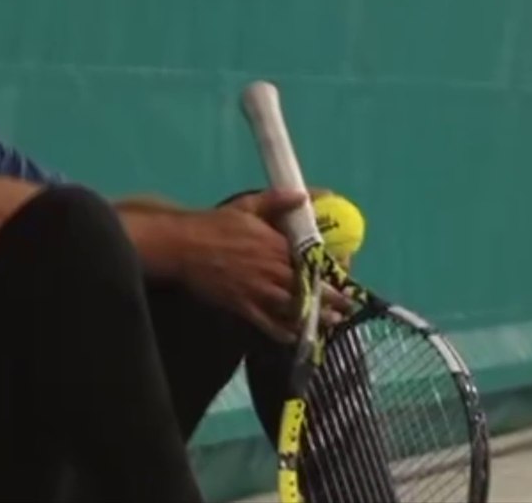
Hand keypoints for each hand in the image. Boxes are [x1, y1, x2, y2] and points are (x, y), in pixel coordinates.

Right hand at [180, 190, 352, 342]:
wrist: (184, 246)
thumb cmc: (217, 224)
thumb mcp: (249, 206)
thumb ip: (278, 201)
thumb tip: (305, 195)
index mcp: (276, 246)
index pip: (311, 261)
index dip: (330, 271)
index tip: (344, 276)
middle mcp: (271, 271)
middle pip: (308, 288)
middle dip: (330, 299)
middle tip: (347, 308)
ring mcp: (257, 291)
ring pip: (292, 308)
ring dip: (314, 317)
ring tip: (331, 324)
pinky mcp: (242, 306)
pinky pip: (267, 324)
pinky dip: (282, 332)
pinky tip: (295, 337)